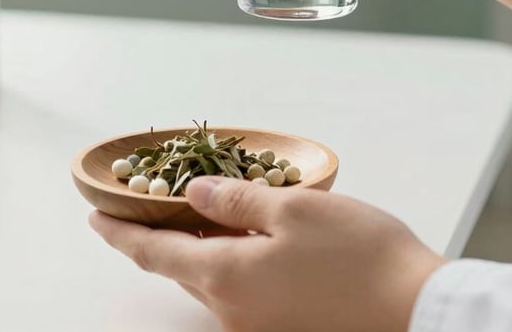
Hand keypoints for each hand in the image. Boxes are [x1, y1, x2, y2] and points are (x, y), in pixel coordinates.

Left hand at [90, 177, 446, 331]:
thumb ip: (237, 201)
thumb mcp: (295, 209)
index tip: (97, 217)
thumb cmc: (360, 256)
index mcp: (228, 278)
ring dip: (196, 247)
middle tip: (146, 204)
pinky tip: (245, 238)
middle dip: (158, 237)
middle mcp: (234, 311)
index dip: (122, 233)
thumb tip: (196, 193)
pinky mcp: (283, 325)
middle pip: (180, 268)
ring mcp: (258, 323)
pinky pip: (238, 289)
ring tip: (196, 212)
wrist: (414, 311)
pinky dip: (227, 261)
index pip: (155, 253)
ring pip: (210, 279)